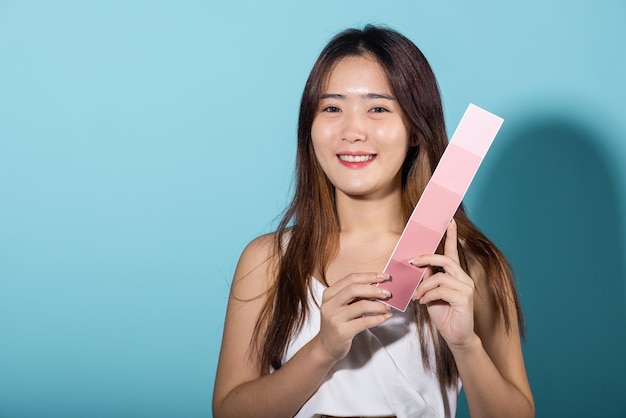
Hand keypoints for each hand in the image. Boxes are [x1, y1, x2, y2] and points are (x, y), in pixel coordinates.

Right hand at [315, 273, 392, 362]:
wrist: (326, 346)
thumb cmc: (338, 323)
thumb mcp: (341, 306)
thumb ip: (354, 296)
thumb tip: (377, 286)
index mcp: (329, 294)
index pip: (350, 278)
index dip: (369, 276)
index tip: (384, 276)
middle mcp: (329, 304)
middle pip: (355, 289)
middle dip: (375, 289)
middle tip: (388, 293)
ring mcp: (334, 318)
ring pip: (362, 305)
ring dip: (379, 306)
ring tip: (387, 308)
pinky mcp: (342, 332)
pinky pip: (365, 322)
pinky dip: (378, 318)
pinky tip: (385, 317)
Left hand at [410, 219, 476, 349]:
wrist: (456, 336)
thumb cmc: (444, 314)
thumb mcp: (431, 293)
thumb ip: (428, 278)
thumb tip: (418, 266)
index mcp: (456, 275)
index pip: (454, 251)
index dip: (451, 235)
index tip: (449, 221)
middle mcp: (464, 278)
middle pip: (444, 259)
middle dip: (426, 259)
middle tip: (411, 263)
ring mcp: (466, 287)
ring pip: (439, 277)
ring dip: (423, 286)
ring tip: (417, 296)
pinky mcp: (464, 298)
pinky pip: (441, 290)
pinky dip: (428, 295)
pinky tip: (424, 302)